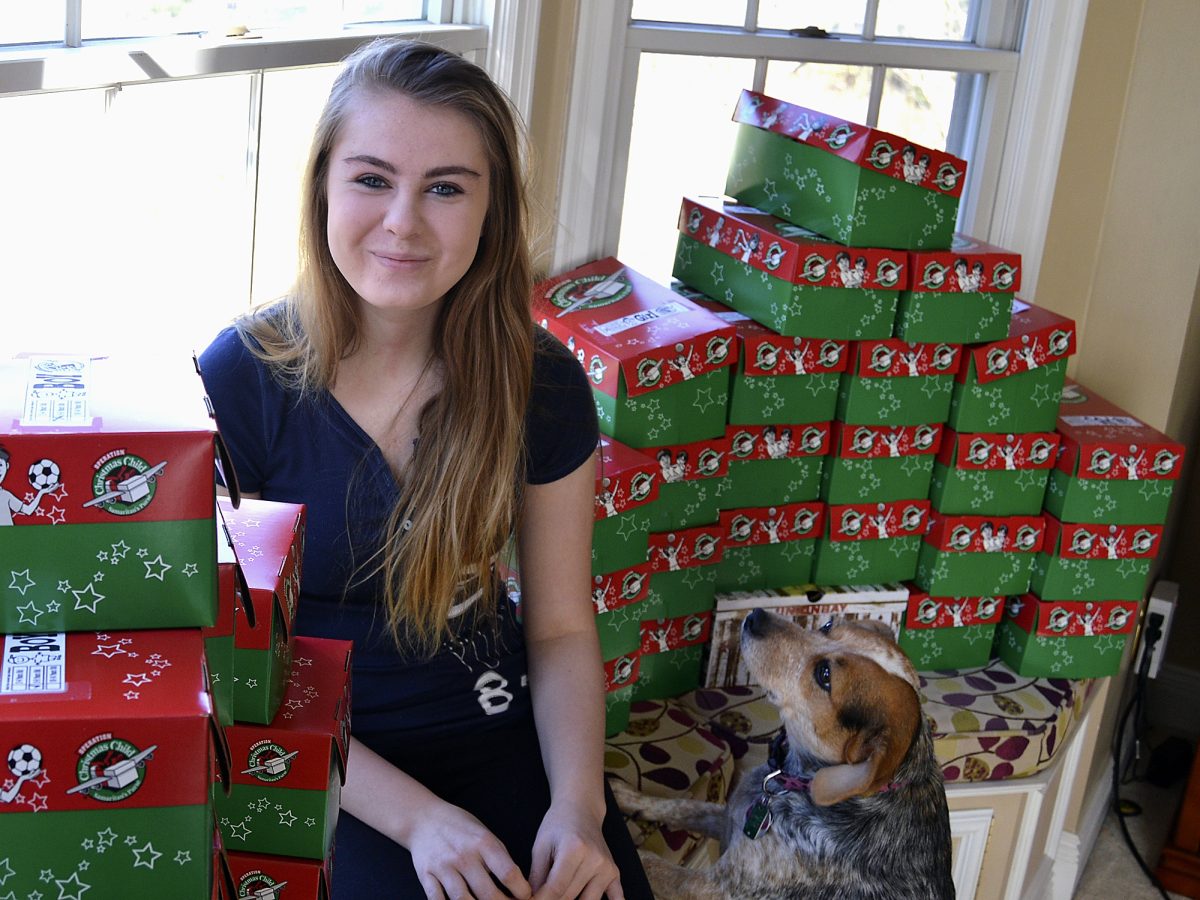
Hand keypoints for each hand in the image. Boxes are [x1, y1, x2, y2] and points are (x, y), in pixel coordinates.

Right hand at [407, 801, 531, 899]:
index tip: (526, 896)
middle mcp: (464, 855)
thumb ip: (499, 856)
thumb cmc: (459, 827)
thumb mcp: (484, 833)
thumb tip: (516, 882)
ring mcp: (443, 867)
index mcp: (483, 842)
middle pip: (487, 892)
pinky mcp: (426, 876)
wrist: (423, 818)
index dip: (521, 890)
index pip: (508, 872)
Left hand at [529, 803, 622, 899]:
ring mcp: (607, 867)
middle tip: (541, 897)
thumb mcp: (540, 846)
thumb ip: (536, 876)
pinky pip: (616, 897)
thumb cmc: (557, 825)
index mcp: (574, 850)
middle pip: (569, 897)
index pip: (556, 889)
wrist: (581, 809)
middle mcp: (594, 859)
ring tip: (559, 894)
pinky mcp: (614, 872)